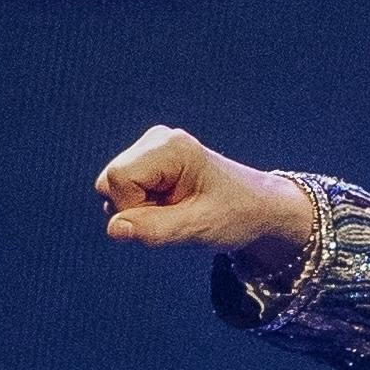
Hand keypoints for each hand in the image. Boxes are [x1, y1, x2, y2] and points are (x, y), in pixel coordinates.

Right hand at [94, 125, 320, 270]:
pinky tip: (172, 206)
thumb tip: (114, 229)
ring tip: (177, 210)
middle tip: (176, 214)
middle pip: (109, 181)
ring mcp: (152, 148)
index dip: (133, 207)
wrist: (259, 207)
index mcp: (170, 146)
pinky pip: (123, 190)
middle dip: (134, 209)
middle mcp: (157, 139)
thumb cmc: (236, 214)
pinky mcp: (150, 161)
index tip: (170, 214)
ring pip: (112, 188)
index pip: (118, 179)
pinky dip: (142, 205)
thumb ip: (154, 229)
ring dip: (139, 209)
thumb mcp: (197, 227)